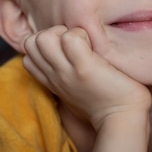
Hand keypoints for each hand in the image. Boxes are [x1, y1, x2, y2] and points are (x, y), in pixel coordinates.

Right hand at [22, 25, 150, 130]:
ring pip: (44, 37)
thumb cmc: (106, 102)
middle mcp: (55, 76)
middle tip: (74, 43)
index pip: (28, 56)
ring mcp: (67, 72)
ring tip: (83, 43)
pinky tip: (95, 46)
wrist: (123, 119)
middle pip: (31, 42)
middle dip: (51, 33)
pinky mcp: (84, 68)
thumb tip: (67, 56)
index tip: (66, 49)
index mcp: (53, 81)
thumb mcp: (76, 91)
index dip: (44, 45)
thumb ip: (66, 75)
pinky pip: (71, 38)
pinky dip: (82, 34)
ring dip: (64, 32)